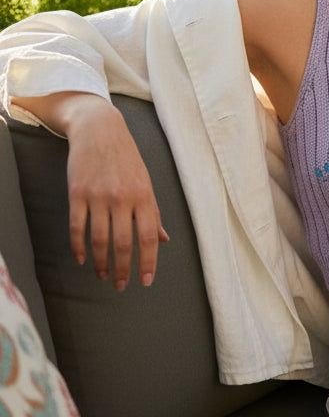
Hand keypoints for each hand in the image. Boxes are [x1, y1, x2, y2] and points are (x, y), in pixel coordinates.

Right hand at [62, 96, 167, 289]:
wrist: (100, 130)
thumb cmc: (127, 158)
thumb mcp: (146, 182)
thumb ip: (153, 212)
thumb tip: (163, 239)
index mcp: (144, 196)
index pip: (148, 237)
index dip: (147, 262)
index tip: (145, 281)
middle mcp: (123, 198)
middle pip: (123, 243)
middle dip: (123, 269)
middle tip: (121, 285)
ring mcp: (99, 196)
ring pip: (99, 239)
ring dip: (100, 262)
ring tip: (103, 275)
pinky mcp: (77, 194)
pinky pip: (77, 227)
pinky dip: (79, 247)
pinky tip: (82, 259)